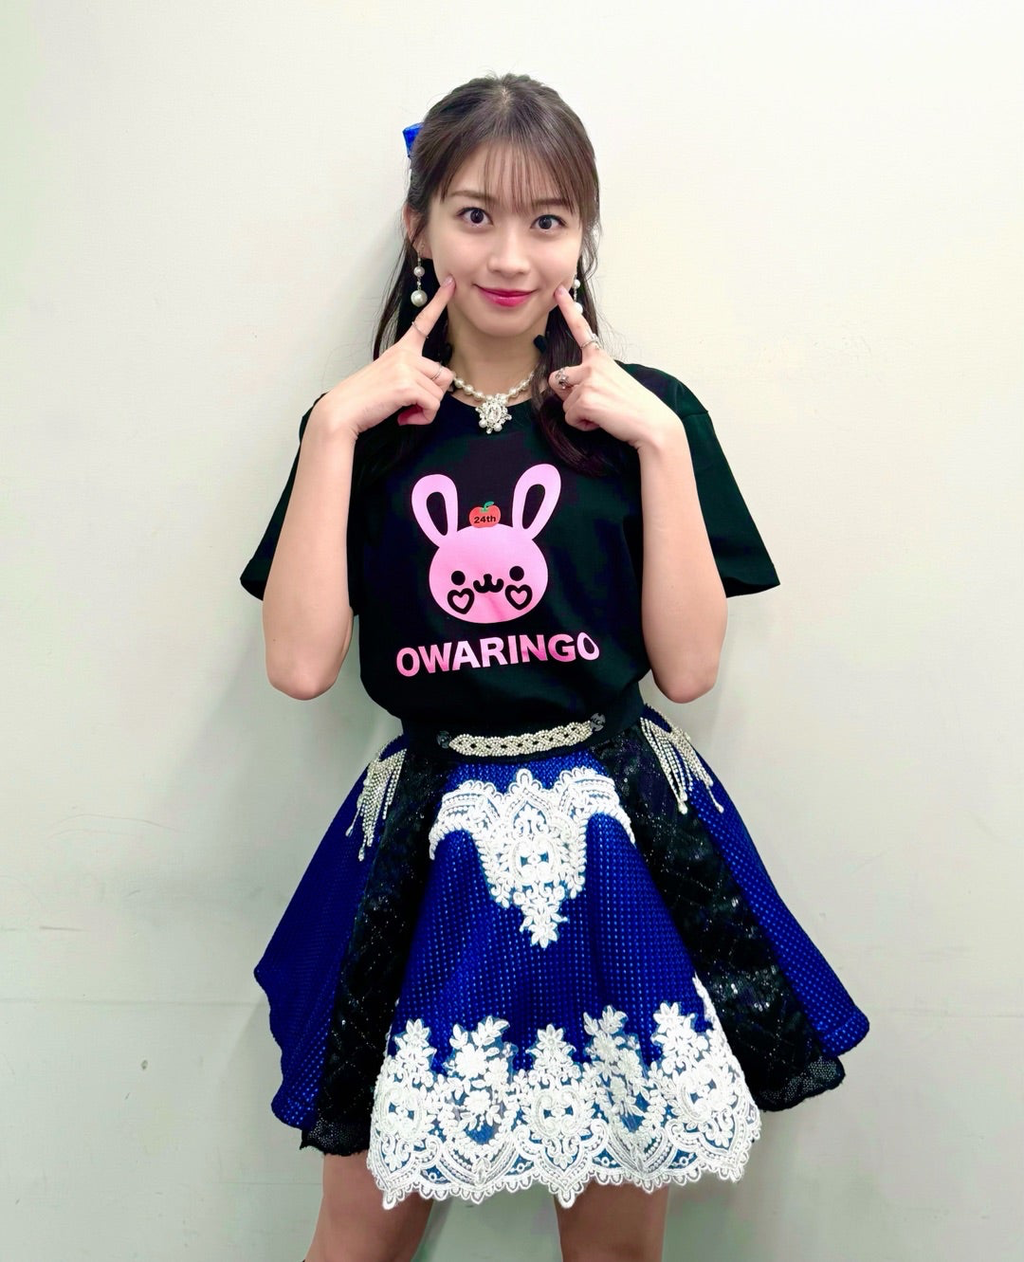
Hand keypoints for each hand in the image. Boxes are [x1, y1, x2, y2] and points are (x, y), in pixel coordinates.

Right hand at [320, 277, 456, 436]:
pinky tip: (403, 418)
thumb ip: (411, 375)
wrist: (343, 410)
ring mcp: (406, 368)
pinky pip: (433, 406)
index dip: (439, 302)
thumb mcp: (389, 377)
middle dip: (433, 395)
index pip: (423, 322)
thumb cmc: (365, 398)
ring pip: (440, 393)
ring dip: (426, 410)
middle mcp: (406, 354)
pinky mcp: (407, 386)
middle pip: (445, 375)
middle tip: (412, 404)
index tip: (451, 284)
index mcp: (401, 350)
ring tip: (404, 411)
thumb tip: (432, 389)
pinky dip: (422, 417)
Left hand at [547, 285, 677, 447]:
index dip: (567, 309)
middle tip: (590, 404)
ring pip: (564, 402)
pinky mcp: (585, 399)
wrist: (651, 423)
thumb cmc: (634, 406)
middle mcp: (592, 365)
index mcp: (600, 358)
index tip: (558, 290)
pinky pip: (569, 417)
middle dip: (565, 395)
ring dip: (579, 413)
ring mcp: (588, 381)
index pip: (581, 330)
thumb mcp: (612, 383)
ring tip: (603, 414)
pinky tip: (601, 421)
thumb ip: (588, 380)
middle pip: (556, 378)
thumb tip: (563, 388)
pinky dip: (582, 425)